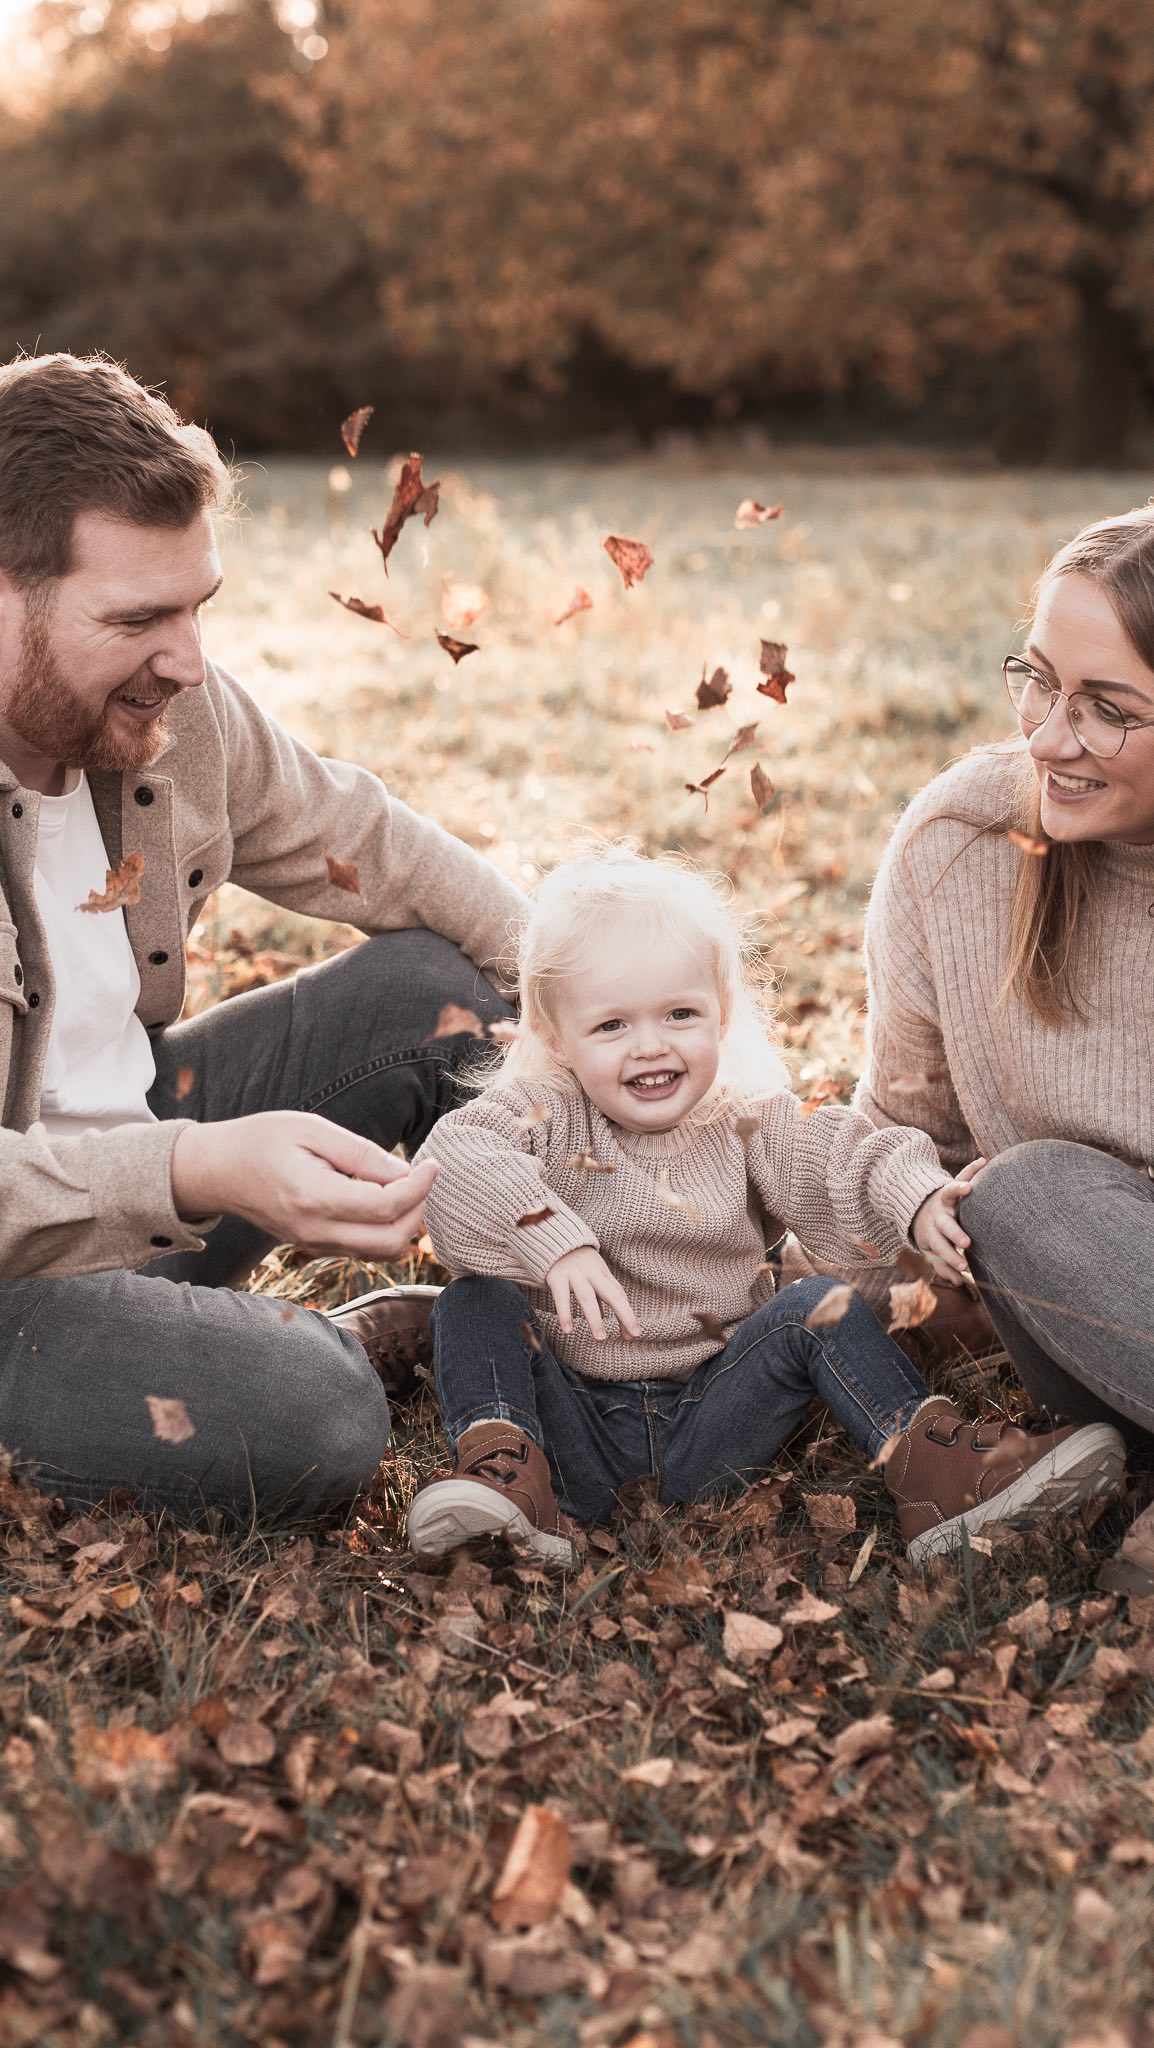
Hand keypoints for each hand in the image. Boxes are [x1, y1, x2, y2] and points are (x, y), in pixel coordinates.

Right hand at [171, 1111, 437, 1259]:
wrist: (217, 1171)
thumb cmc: (261, 1140)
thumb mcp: (311, 1129)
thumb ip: (360, 1153)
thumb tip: (405, 1172)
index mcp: (314, 1198)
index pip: (386, 1206)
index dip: (420, 1186)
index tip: (432, 1162)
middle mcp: (315, 1231)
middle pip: (392, 1241)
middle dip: (419, 1209)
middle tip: (423, 1175)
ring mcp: (314, 1244)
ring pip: (381, 1252)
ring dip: (406, 1222)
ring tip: (406, 1185)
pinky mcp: (315, 1246)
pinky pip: (364, 1249)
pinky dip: (387, 1229)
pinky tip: (385, 1197)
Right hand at [546, 1246, 640, 1341]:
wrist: (552, 1238)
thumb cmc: (577, 1264)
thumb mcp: (592, 1277)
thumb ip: (601, 1299)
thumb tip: (612, 1320)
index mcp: (603, 1274)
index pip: (619, 1295)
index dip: (628, 1315)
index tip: (634, 1334)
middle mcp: (592, 1274)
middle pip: (612, 1293)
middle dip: (624, 1314)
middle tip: (633, 1336)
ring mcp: (574, 1274)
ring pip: (587, 1297)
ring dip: (595, 1318)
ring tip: (600, 1338)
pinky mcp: (556, 1277)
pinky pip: (561, 1297)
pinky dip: (565, 1313)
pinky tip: (568, 1330)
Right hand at [911, 1157, 986, 1285]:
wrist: (917, 1215)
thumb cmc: (945, 1203)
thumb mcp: (952, 1189)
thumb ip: (967, 1175)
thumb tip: (984, 1160)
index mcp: (944, 1201)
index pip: (950, 1192)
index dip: (958, 1189)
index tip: (968, 1188)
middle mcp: (936, 1219)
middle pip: (944, 1227)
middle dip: (954, 1235)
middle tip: (967, 1242)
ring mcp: (930, 1236)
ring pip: (939, 1248)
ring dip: (951, 1258)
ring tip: (964, 1268)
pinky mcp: (928, 1250)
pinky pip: (936, 1264)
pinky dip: (947, 1272)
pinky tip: (959, 1281)